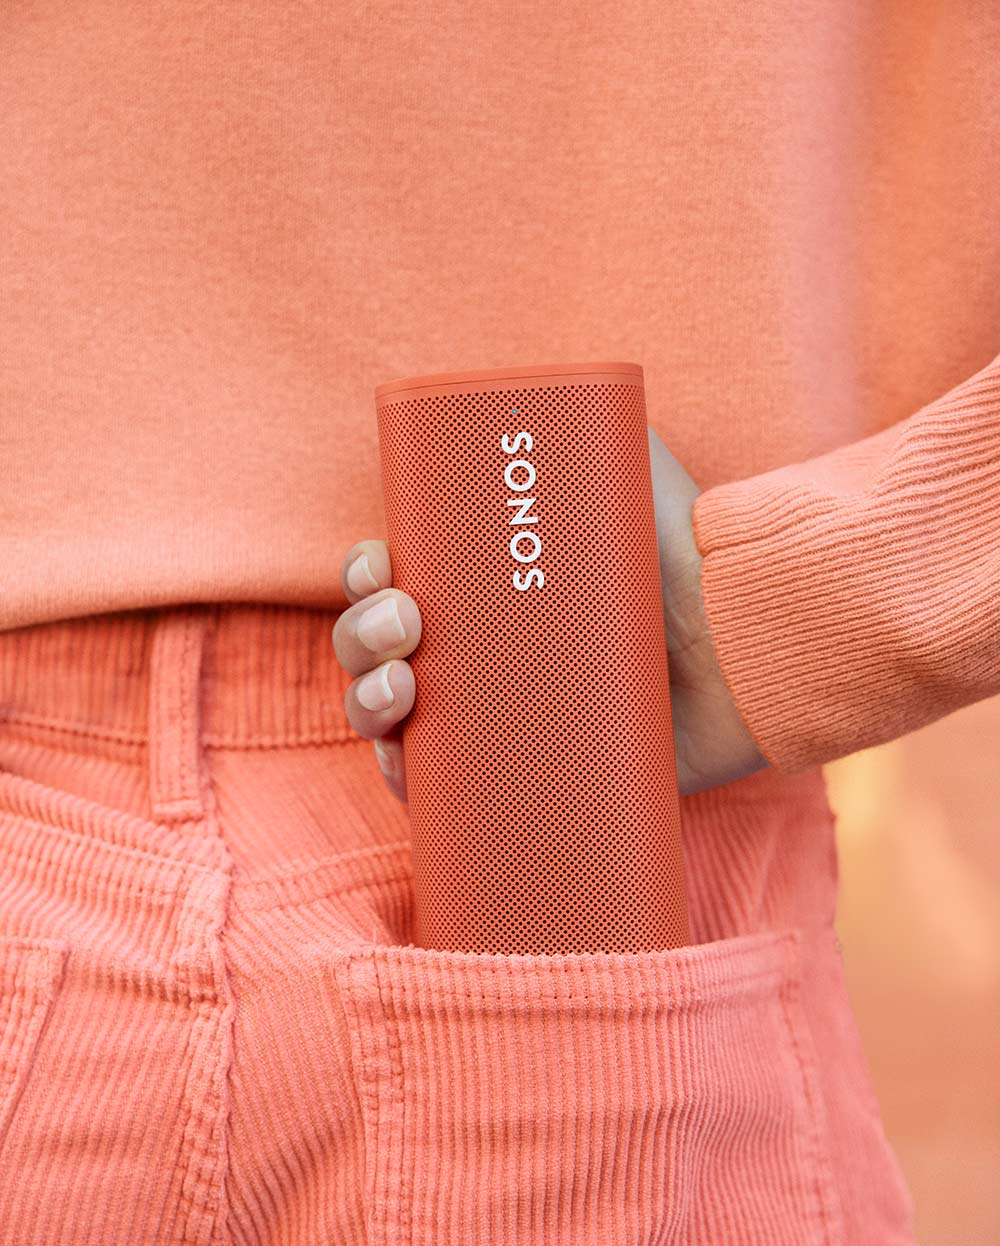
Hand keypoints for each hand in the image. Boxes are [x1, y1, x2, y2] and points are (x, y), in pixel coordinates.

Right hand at [331, 426, 767, 802]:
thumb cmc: (687, 552)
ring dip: (367, 704)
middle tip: (407, 626)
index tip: (382, 573)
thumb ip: (585, 417)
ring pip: (390, 717)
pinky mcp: (524, 777)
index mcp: (480, 586)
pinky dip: (403, 780)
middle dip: (362, 636)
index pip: (392, 582)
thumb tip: (524, 387)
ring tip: (406, 691)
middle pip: (378, 649)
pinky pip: (438, 791)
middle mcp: (479, 651)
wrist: (746, 641)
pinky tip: (405, 765)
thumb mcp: (630, 465)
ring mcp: (497, 717)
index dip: (363, 580)